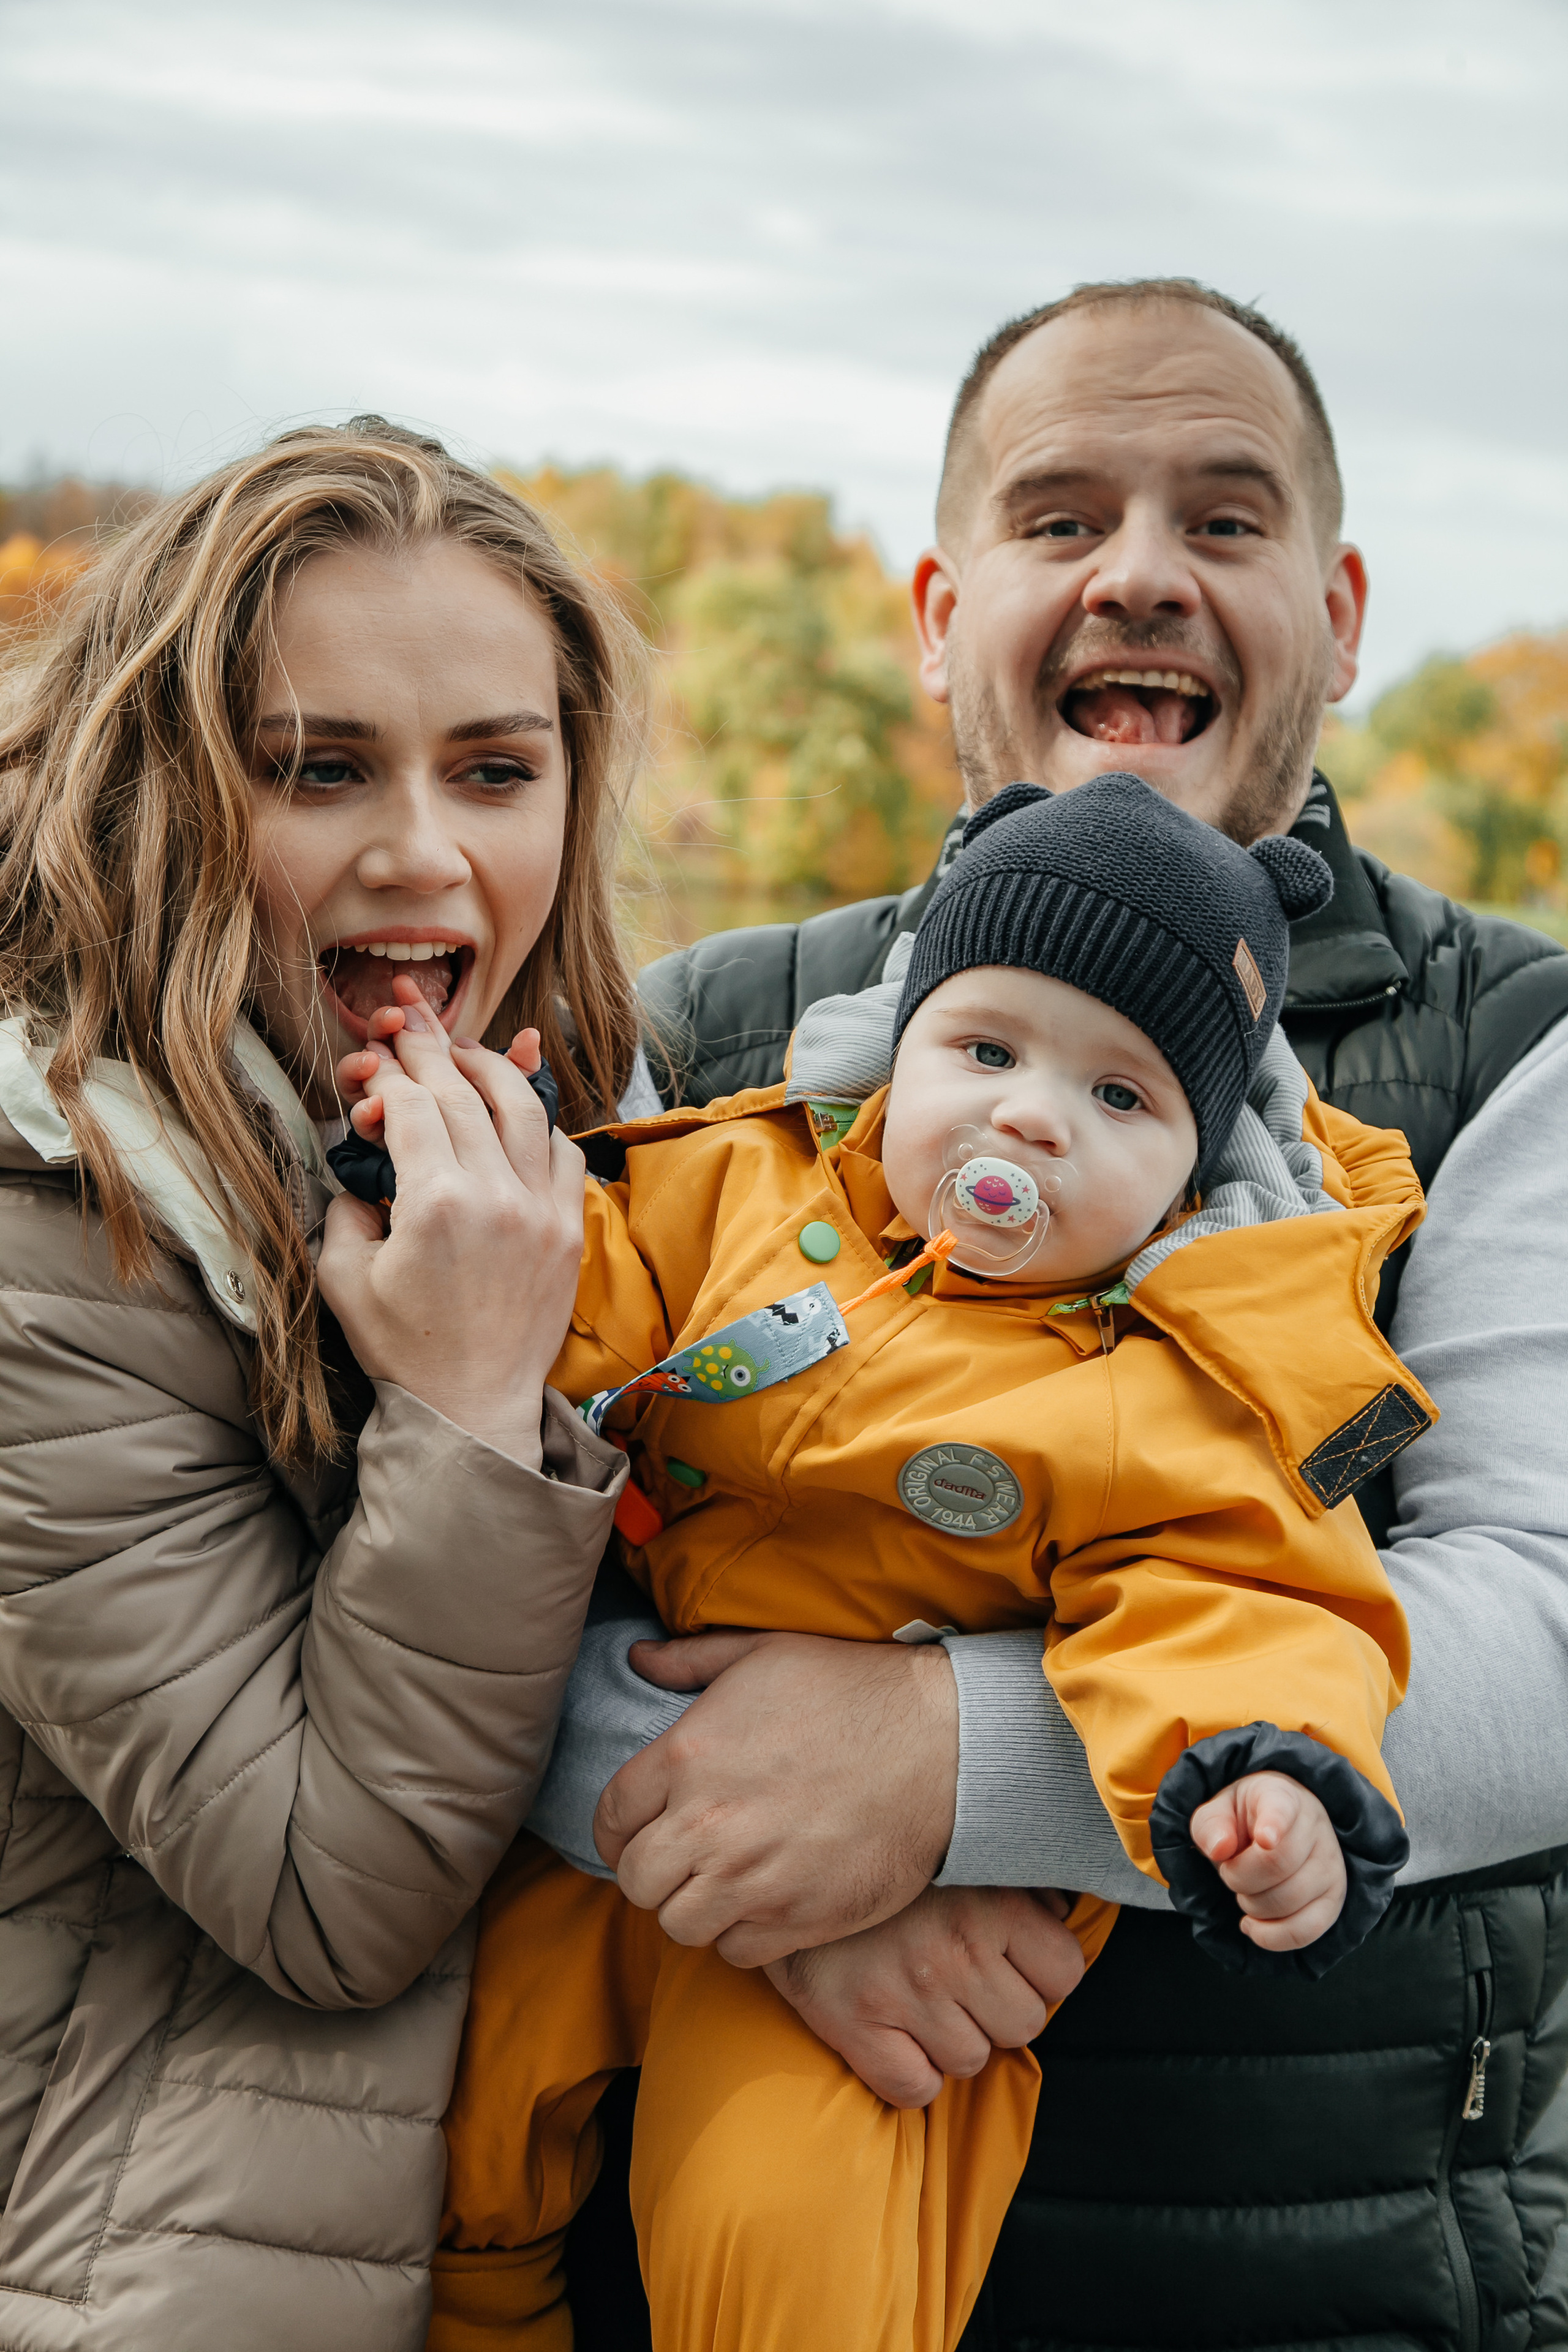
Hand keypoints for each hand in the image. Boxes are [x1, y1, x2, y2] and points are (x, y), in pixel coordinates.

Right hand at [317, 979, 585, 1467]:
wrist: (473, 1407)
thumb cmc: (404, 1349)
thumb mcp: (344, 1279)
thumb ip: (346, 1209)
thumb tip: (364, 1164)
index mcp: (435, 1204)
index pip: (411, 1107)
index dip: (385, 1078)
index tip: (370, 1067)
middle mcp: (496, 1195)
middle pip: (464, 1092)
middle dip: (430, 1050)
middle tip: (408, 1023)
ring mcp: (541, 1210)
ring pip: (524, 1107)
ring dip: (491, 1068)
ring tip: (463, 1052)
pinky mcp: (568, 1229)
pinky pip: (562, 1151)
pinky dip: (538, 1122)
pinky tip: (515, 1113)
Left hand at [592, 1629, 959, 1966]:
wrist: (940, 1744)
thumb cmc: (852, 1690)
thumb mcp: (763, 1652)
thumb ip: (690, 1659)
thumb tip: (638, 1659)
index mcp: (687, 1756)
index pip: (610, 1818)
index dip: (618, 1828)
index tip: (638, 1830)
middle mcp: (708, 1824)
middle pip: (636, 1881)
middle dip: (650, 1871)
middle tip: (681, 1858)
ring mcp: (753, 1879)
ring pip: (679, 1925)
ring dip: (692, 1906)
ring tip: (720, 1883)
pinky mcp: (798, 1919)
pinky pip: (736, 1953)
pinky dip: (741, 1935)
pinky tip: (762, 1902)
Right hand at [764, 1885, 1082, 2107]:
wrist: (785, 1860)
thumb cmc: (889, 1865)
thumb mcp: (963, 1855)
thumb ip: (1021, 1883)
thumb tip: (1061, 1915)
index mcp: (991, 1904)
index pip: (1064, 1973)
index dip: (1042, 1972)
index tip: (1012, 1958)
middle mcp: (953, 1952)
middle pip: (1023, 2025)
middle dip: (998, 2008)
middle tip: (963, 1980)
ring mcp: (904, 1993)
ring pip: (971, 2060)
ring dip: (953, 2040)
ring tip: (924, 2000)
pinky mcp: (852, 2025)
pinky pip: (914, 2089)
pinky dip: (910, 2075)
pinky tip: (897, 2036)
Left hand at [1189, 1771, 1346, 1951]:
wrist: (1274, 1833)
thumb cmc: (1243, 1821)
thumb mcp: (1217, 1812)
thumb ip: (1211, 1826)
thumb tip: (1220, 1850)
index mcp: (1282, 1796)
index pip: (1282, 1809)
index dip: (1274, 1826)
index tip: (1264, 1839)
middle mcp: (1315, 1827)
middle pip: (1277, 1865)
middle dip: (1239, 1878)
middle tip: (1230, 1871)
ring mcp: (1331, 1865)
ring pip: (1289, 1901)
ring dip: (1252, 1905)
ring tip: (1245, 1891)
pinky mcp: (1334, 1900)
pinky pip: (1306, 1931)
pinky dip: (1271, 1937)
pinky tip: (1252, 1925)